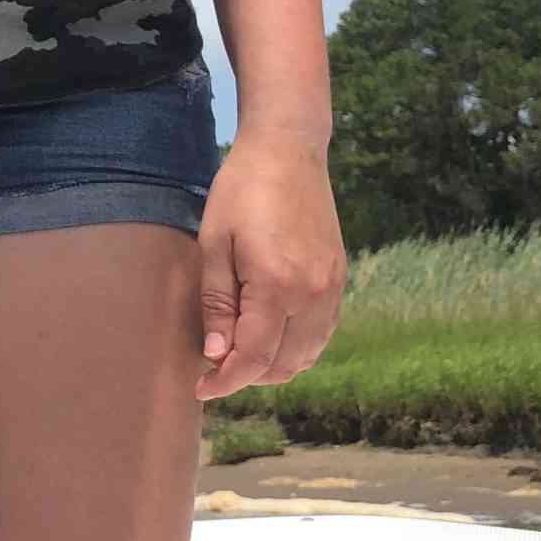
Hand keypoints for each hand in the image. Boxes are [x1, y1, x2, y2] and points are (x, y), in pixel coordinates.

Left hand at [194, 134, 347, 400]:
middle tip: (214, 366)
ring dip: (273, 365)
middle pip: (282, 364)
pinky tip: (269, 335)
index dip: (225, 380)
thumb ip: (217, 304)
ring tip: (238, 352)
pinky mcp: (339, 280)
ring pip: (306, 355)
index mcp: (277, 285)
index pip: (254, 357)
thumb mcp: (214, 243)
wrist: (288, 152)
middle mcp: (313, 294)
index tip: (201, 388)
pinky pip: (321, 334)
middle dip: (246, 375)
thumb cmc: (241, 191)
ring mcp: (332, 289)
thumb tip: (216, 355)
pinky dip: (296, 347)